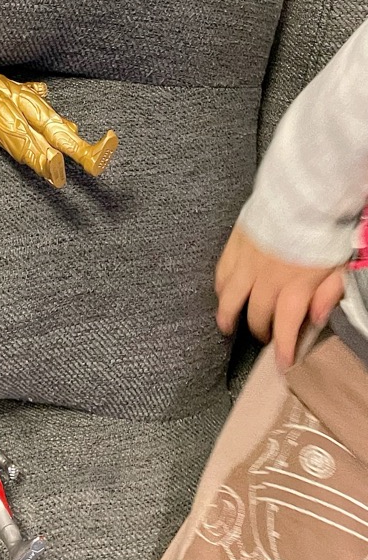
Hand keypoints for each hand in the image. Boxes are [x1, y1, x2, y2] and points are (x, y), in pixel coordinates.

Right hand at [215, 225, 345, 369]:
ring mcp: (246, 262)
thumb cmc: (326, 230)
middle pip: (255, 315)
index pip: (285, 327)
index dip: (282, 349)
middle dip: (259, 332)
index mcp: (295, 286)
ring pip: (229, 297)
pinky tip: (222, 294)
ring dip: (227, 315)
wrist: (303, 193)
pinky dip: (220, 287)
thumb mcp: (339, 266)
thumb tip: (315, 321)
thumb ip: (328, 294)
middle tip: (264, 338)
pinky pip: (221, 272)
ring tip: (226, 326)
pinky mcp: (235, 245)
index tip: (282, 366)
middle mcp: (266, 278)